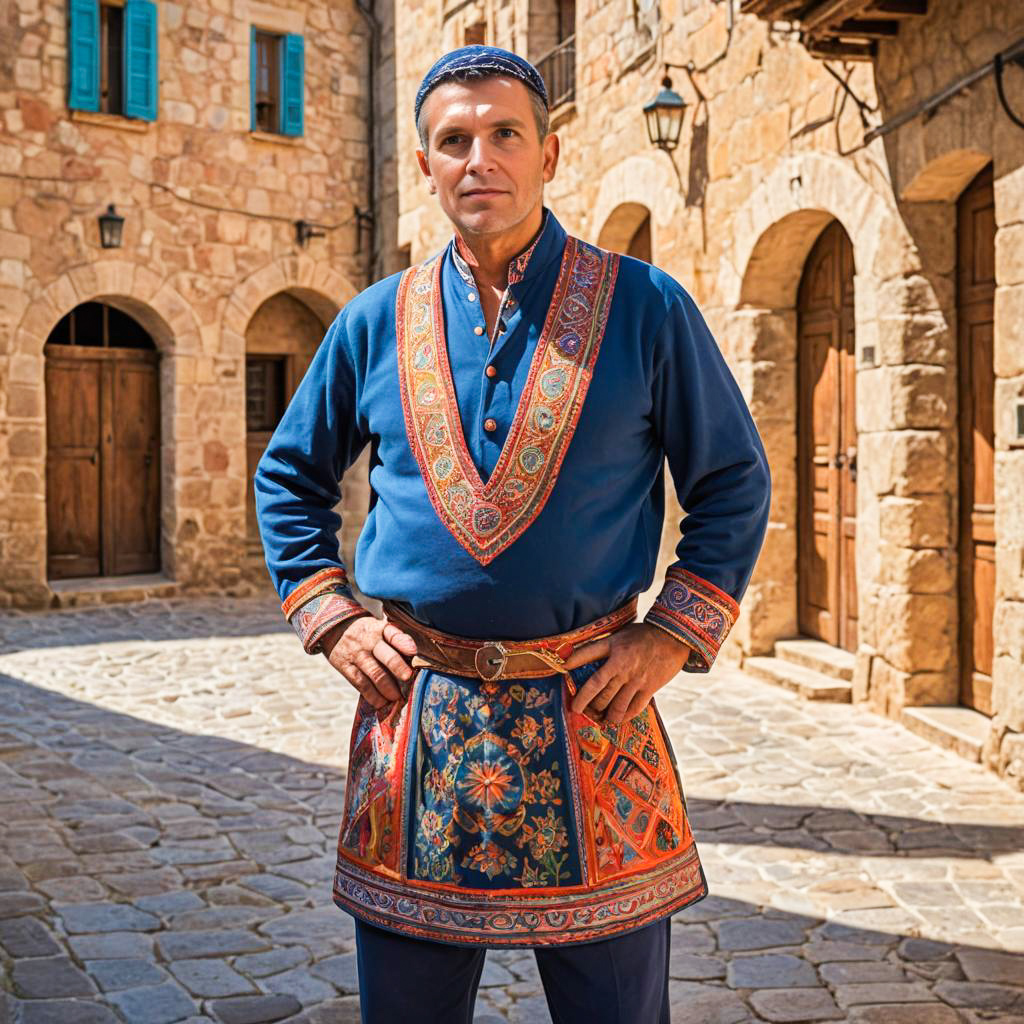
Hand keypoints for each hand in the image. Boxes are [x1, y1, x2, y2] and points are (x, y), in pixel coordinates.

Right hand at [320, 614, 417, 709]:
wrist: (334, 629)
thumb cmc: (367, 633)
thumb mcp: (380, 628)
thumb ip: (396, 640)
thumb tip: (413, 659)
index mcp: (381, 629)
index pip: (394, 634)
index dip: (404, 643)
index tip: (413, 651)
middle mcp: (370, 642)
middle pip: (387, 656)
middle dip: (399, 669)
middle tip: (408, 679)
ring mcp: (357, 655)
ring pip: (375, 674)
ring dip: (388, 688)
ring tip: (397, 697)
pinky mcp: (346, 668)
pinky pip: (361, 684)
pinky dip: (373, 696)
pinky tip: (382, 703)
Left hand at [566, 623, 690, 725]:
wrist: (673, 636)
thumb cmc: (643, 634)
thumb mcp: (619, 635)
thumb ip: (601, 647)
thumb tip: (577, 658)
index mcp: (613, 649)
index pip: (588, 662)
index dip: (575, 676)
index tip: (567, 687)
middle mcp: (622, 666)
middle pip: (599, 692)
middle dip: (587, 705)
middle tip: (580, 710)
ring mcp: (636, 679)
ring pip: (615, 705)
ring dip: (604, 715)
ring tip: (598, 718)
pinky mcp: (650, 688)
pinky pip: (634, 708)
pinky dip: (624, 717)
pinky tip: (618, 719)